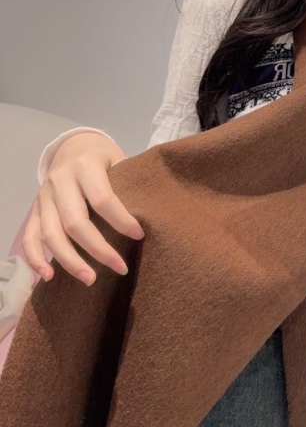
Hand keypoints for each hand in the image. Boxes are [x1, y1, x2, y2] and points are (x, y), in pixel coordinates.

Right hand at [22, 133, 144, 285]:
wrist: (74, 146)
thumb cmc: (106, 160)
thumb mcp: (121, 161)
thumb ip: (130, 184)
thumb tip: (155, 217)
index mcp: (85, 167)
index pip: (102, 199)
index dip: (122, 221)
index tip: (139, 236)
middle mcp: (60, 181)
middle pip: (75, 222)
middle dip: (98, 249)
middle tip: (121, 269)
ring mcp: (43, 197)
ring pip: (51, 234)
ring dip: (70, 260)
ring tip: (91, 280)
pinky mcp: (35, 210)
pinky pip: (29, 237)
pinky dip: (35, 258)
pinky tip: (49, 277)